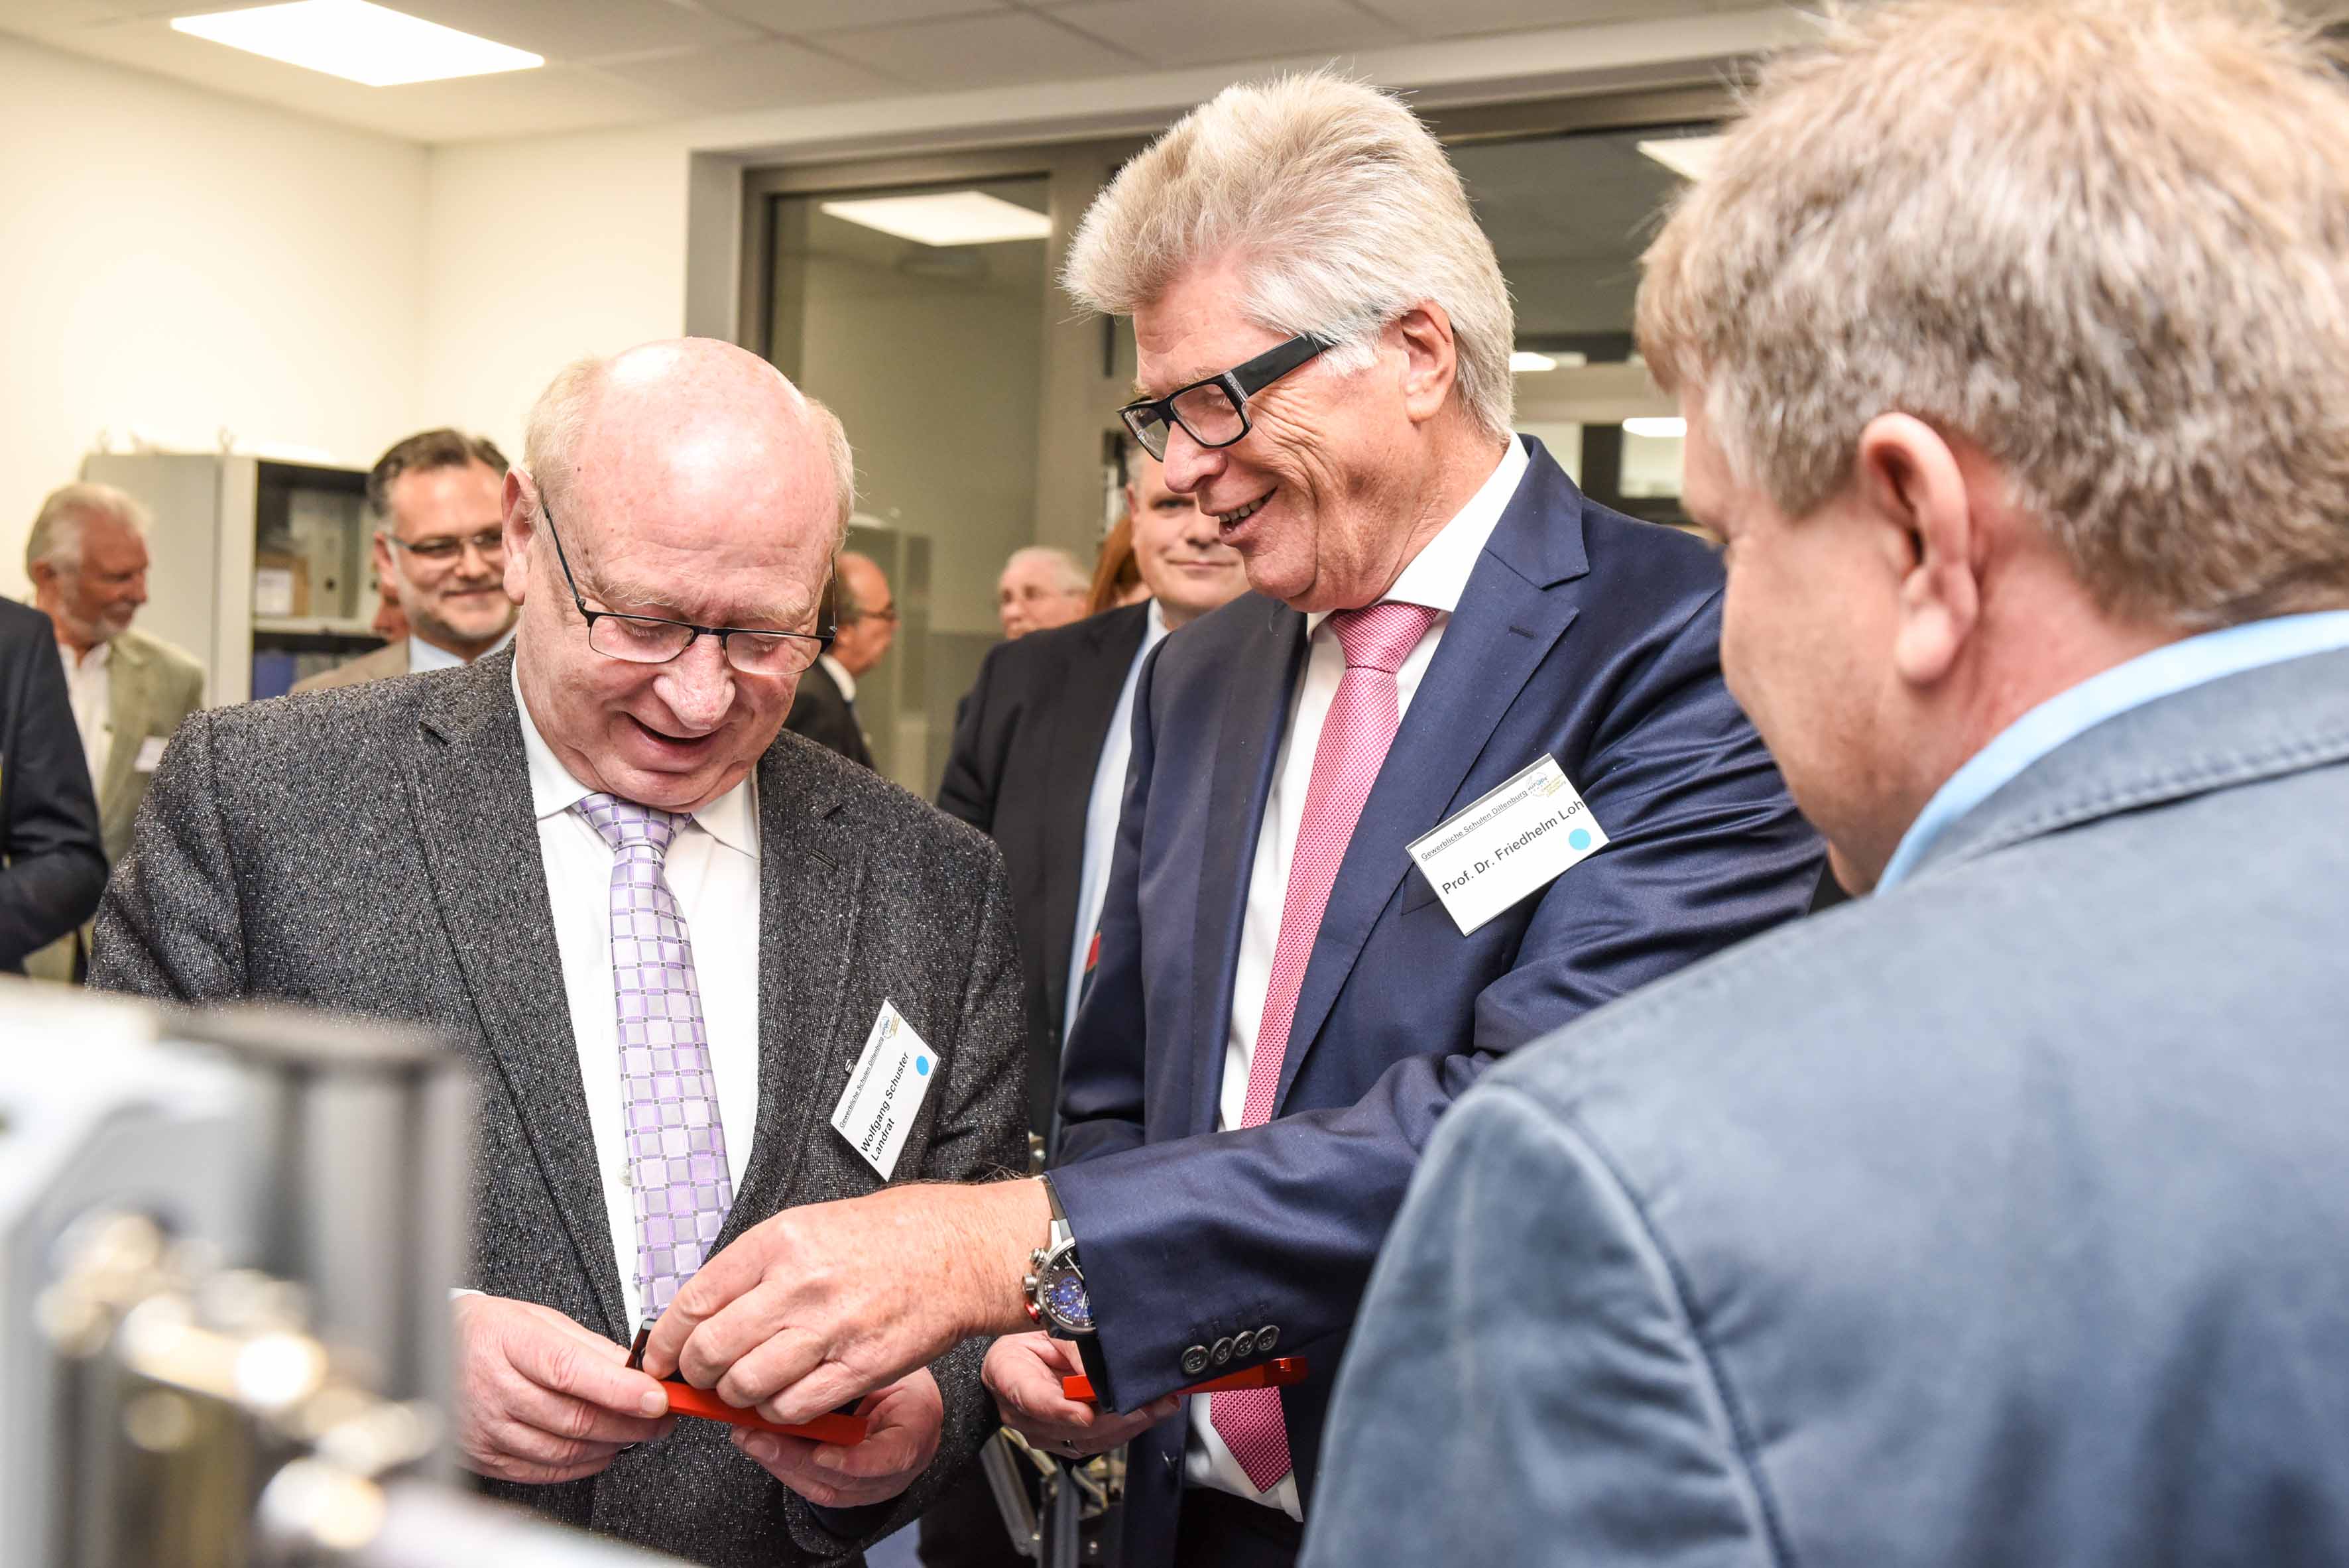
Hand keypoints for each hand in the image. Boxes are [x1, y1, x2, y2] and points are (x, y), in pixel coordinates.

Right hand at [452, 1293, 673, 1483]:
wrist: (432, 1348)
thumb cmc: (487, 1330)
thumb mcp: (538, 1319)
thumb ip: (588, 1345)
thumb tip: (633, 1368)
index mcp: (510, 1344)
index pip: (571, 1371)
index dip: (620, 1389)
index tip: (656, 1397)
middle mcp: (494, 1389)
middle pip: (574, 1417)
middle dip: (630, 1423)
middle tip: (662, 1418)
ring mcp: (486, 1428)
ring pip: (562, 1449)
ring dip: (611, 1445)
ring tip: (638, 1433)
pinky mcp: (483, 1456)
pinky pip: (541, 1471)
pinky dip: (580, 1465)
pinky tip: (601, 1452)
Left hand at [643, 1180, 1046, 1424]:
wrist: (956, 1251)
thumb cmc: (886, 1236)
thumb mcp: (807, 1225)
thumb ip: (753, 1266)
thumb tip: (701, 1310)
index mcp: (780, 1240)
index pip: (695, 1300)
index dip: (668, 1341)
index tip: (663, 1357)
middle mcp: (800, 1283)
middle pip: (712, 1351)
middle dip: (697, 1375)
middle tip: (702, 1378)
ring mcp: (830, 1327)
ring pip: (747, 1386)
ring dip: (737, 1398)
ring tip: (747, 1388)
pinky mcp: (859, 1365)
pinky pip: (793, 1407)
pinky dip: (778, 1413)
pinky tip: (786, 1397)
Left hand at [728, 1367, 944, 1509]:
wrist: (910, 1393)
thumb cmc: (898, 1367)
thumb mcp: (890, 1360)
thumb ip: (856, 1370)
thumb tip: (803, 1360)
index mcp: (918, 1426)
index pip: (893, 1456)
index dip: (855, 1461)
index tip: (821, 1453)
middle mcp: (898, 1465)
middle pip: (845, 1478)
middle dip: (794, 1458)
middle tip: (757, 1435)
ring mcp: (874, 1483)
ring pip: (823, 1488)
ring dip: (780, 1463)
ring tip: (749, 1437)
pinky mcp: (850, 1489)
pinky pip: (813, 1486)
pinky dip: (782, 1466)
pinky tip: (759, 1445)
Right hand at [985, 1332, 1178, 1459]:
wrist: (1020, 1355)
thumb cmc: (1031, 1338)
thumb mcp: (1051, 1328)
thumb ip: (1074, 1348)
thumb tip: (1100, 1370)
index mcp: (1008, 1376)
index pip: (1032, 1398)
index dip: (1060, 1410)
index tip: (1085, 1414)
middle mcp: (1021, 1413)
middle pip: (1067, 1427)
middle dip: (1113, 1419)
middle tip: (1146, 1406)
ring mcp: (1042, 1431)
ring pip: (1087, 1440)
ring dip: (1127, 1425)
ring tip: (1159, 1407)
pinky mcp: (1064, 1440)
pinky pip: (1097, 1442)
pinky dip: (1126, 1429)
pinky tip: (1150, 1413)